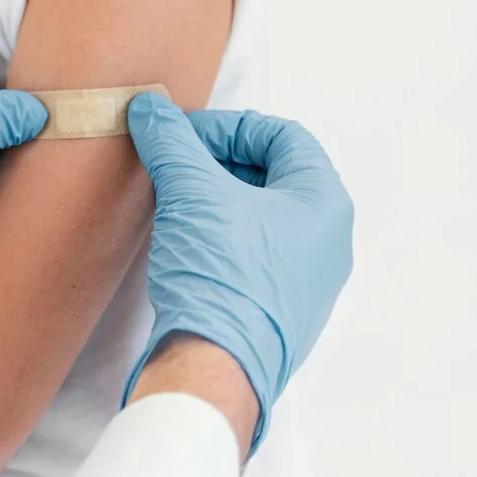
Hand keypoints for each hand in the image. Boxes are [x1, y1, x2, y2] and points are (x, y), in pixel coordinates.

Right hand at [123, 93, 353, 452]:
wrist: (216, 368)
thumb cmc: (221, 276)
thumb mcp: (191, 193)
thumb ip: (171, 143)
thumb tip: (149, 108)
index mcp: (324, 203)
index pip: (283, 136)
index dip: (229, 126)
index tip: (183, 135)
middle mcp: (327, 241)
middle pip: (272, 174)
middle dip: (217, 161)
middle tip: (172, 162)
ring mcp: (306, 281)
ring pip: (260, 216)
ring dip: (214, 198)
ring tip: (170, 198)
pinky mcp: (277, 310)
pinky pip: (253, 254)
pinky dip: (218, 235)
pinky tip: (182, 241)